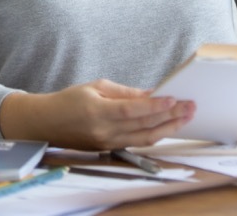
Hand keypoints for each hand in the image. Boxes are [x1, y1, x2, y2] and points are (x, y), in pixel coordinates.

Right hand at [0, 79, 194, 149]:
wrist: (46, 123)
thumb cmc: (69, 100)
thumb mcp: (96, 87)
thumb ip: (125, 92)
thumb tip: (151, 93)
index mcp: (98, 112)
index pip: (133, 111)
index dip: (155, 106)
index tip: (174, 98)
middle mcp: (104, 132)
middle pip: (144, 127)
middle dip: (170, 117)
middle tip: (190, 107)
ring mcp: (107, 144)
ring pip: (144, 139)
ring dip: (168, 128)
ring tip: (185, 117)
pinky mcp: (109, 149)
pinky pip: (137, 142)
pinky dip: (154, 134)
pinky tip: (167, 126)